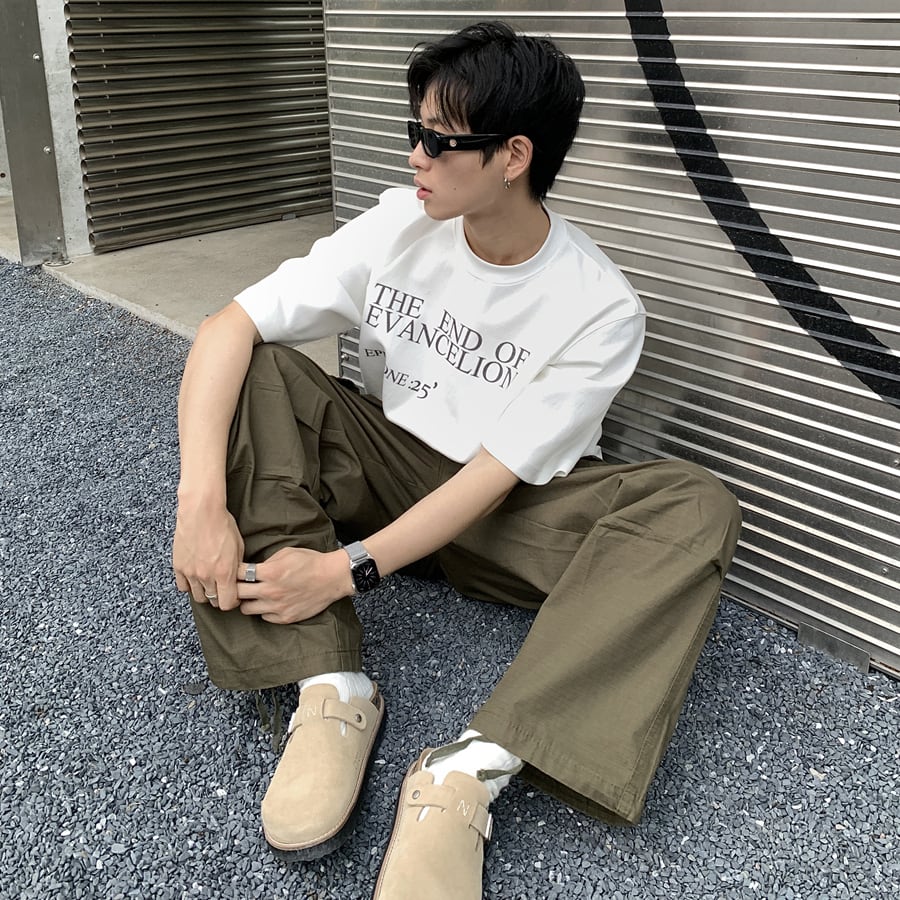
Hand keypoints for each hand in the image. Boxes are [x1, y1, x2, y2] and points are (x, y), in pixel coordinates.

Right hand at [173, 505, 244, 609]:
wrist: (201, 511)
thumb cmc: (222, 525)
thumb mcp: (239, 547)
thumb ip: (238, 567)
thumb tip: (238, 579)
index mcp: (224, 573)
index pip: (226, 604)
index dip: (232, 601)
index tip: (233, 595)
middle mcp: (206, 576)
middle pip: (213, 601)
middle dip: (220, 597)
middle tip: (222, 587)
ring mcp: (191, 572)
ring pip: (197, 596)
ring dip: (205, 592)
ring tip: (209, 582)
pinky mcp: (178, 566)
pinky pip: (183, 587)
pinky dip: (190, 585)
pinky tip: (196, 577)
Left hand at [236, 548, 353, 623]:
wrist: (332, 578)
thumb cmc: (310, 562)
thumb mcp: (286, 553)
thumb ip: (266, 562)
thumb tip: (252, 570)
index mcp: (270, 572)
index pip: (237, 573)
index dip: (233, 571)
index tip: (235, 570)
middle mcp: (270, 591)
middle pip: (236, 594)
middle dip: (235, 588)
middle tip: (238, 585)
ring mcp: (277, 607)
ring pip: (246, 609)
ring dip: (247, 601)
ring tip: (253, 596)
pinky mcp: (285, 618)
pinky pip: (264, 617)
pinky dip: (263, 610)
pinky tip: (270, 603)